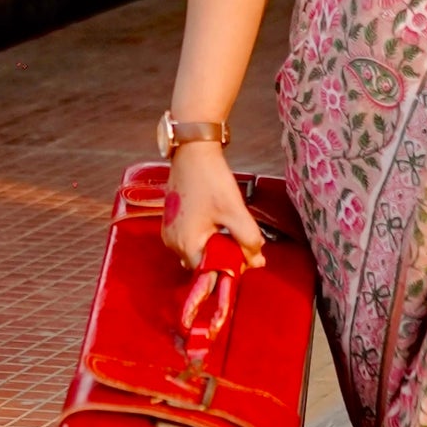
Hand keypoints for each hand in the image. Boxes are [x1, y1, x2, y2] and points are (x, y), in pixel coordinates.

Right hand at [158, 141, 264, 271]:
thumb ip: (248, 240)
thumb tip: (256, 261)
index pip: (209, 275)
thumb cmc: (211, 180)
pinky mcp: (172, 222)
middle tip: (244, 243)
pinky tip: (219, 223)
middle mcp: (173, 243)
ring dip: (217, 247)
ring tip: (232, 230)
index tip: (246, 258)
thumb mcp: (235, 211)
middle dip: (225, 258)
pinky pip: (191, 239)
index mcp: (186, 244)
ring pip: (198, 252)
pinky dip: (207, 237)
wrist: (193, 151)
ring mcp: (170, 233)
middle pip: (203, 265)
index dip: (230, 270)